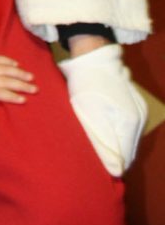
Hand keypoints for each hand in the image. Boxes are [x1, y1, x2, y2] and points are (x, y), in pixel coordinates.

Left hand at [59, 42, 147, 175]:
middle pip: (128, 147)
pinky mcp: (133, 102)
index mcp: (130, 122)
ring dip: (115, 142)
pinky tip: (104, 128)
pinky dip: (117, 130)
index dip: (111, 164)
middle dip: (113, 154)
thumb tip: (115, 170)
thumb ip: (102, 141)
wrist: (92, 54)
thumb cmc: (86, 83)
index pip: (125, 156)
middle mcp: (139, 117)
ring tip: (97, 143)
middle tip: (94, 155)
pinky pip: (127, 125)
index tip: (96, 166)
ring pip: (128, 137)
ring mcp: (138, 108)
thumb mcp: (88, 113)